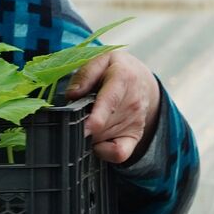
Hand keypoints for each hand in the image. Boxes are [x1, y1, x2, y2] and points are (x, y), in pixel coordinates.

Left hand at [65, 50, 160, 164]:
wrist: (142, 80)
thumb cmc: (114, 69)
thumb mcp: (101, 60)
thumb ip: (85, 74)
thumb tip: (72, 94)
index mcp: (123, 79)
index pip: (110, 101)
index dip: (98, 117)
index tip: (87, 128)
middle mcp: (132, 102)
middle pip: (101, 125)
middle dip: (81, 123)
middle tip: (76, 113)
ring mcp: (135, 120)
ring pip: (104, 138)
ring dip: (90, 134)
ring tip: (88, 118)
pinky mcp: (135, 135)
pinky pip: (119, 154)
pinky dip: (104, 152)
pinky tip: (95, 140)